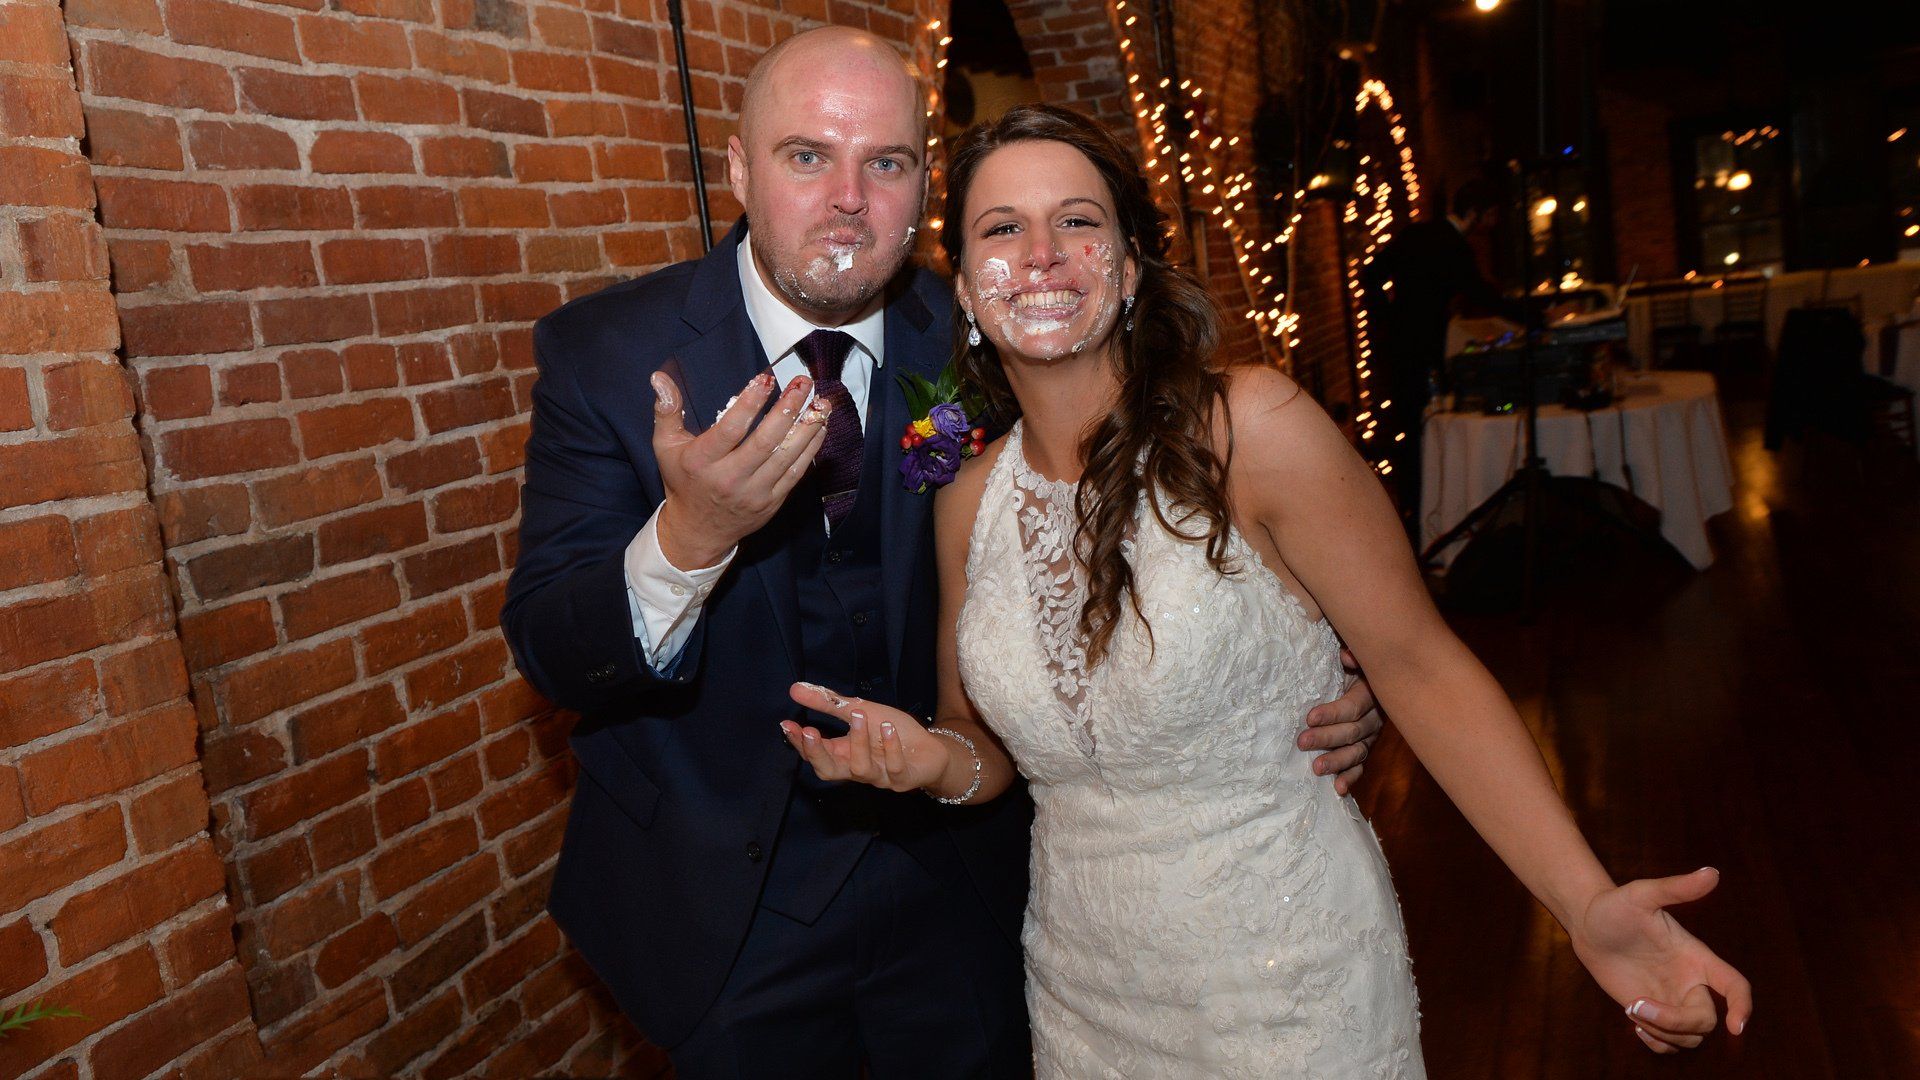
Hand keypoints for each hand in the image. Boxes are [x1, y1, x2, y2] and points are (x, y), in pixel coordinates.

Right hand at [651, 369, 828, 568]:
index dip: (750, 404)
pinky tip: (819, 427)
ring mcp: (754, 492)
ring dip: (807, 427)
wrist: (699, 530)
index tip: (766, 379)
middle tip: (802, 383)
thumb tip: (659, 377)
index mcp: (702, 461)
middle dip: (788, 409)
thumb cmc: (683, 480)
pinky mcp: (772, 501)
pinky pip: (796, 473)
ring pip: (786, 456)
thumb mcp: (665, 446)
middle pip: (765, 441)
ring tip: (821, 402)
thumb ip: (666, 410)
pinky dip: (810, 448)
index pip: (730, 430)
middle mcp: (729, 478)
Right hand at [779, 682, 960, 794]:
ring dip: (858, 741)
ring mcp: (880, 776)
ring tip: (859, 715)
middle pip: (828, 771)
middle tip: (809, 731)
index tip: (787, 724)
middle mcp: (858, 769)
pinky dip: (891, 748)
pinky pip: (894, 768)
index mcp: (844, 754)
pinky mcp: (903, 778)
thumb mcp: (860, 711)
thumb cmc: (891, 731)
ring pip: (861, 768)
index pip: (815, 754)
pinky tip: (887, 728)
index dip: (800, 743)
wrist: (929, 749)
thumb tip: (795, 688)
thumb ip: (830, 703)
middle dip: (817, 753)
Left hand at [1298, 649, 1383, 794]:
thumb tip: (1346, 655)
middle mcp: (1375, 717)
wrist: (1366, 680)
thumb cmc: (1349, 666)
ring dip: (1337, 761)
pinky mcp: (1365, 749)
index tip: (1309, 717)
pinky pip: (1361, 766)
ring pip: (1357, 751)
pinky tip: (1339, 788)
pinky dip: (1351, 777)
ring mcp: (1371, 736)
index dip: (1333, 713)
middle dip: (1326, 738)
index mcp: (1371, 693)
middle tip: (1302, 742)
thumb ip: (1352, 657)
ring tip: (1316, 768)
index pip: (1353, 706)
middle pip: (1353, 731)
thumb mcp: (1351, 658)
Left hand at [1569, 867, 1752, 1052]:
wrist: (1587, 922)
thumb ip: (1676, 888)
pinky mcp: (1651, 1011)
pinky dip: (1657, 1043)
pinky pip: (1669, 1043)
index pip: (1735, 986)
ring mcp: (1671, 999)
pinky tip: (1634, 1025)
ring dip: (1663, 1033)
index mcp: (1697, 957)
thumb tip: (1712, 873)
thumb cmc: (1616, 905)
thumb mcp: (1643, 895)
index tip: (1736, 1026)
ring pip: (1689, 1036)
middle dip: (1676, 1022)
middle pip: (1707, 1020)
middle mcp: (1690, 982)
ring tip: (1632, 1009)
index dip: (1743, 1006)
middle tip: (1636, 1005)